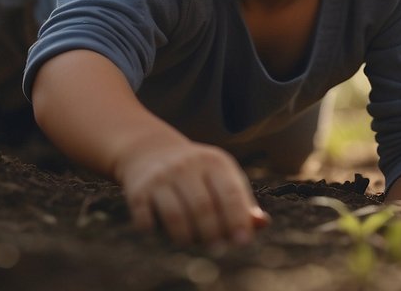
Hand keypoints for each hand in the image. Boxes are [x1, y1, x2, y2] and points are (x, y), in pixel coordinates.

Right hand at [114, 136, 268, 245]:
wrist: (150, 151)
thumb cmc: (197, 174)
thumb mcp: (221, 177)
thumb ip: (241, 202)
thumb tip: (262, 224)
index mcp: (214, 162)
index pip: (229, 193)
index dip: (237, 220)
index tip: (243, 242)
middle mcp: (187, 165)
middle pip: (203, 207)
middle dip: (212, 233)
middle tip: (218, 249)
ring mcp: (162, 176)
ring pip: (176, 214)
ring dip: (186, 237)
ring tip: (191, 243)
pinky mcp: (139, 189)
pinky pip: (147, 218)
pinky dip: (155, 231)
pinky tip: (162, 234)